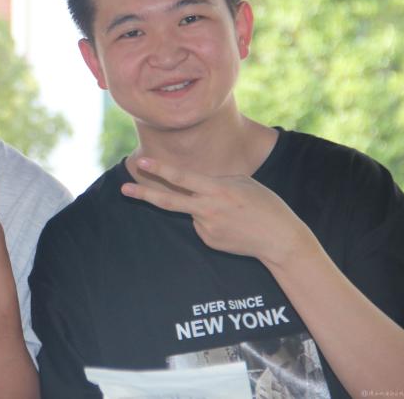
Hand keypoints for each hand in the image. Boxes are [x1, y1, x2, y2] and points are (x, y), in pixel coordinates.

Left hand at [122, 157, 315, 266]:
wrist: (280, 240)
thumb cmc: (264, 204)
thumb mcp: (241, 182)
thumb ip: (212, 181)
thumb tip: (191, 184)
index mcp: (217, 190)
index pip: (182, 178)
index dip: (159, 169)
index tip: (141, 161)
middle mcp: (208, 209)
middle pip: (169, 201)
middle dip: (144, 194)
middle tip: (124, 188)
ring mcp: (206, 228)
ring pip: (191, 211)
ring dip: (202, 207)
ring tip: (233, 212)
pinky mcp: (208, 241)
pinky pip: (200, 224)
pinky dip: (210, 219)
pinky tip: (231, 225)